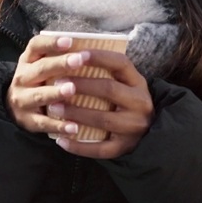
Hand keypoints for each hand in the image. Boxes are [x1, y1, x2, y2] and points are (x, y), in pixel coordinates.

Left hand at [7, 35, 153, 158]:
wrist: (148, 133)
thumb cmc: (124, 101)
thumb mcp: (123, 83)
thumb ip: (105, 72)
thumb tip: (71, 53)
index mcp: (138, 82)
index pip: (120, 63)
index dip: (98, 57)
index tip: (76, 53)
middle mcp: (140, 103)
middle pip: (109, 90)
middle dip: (81, 85)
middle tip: (56, 82)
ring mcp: (134, 127)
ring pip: (103, 119)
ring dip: (75, 113)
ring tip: (53, 108)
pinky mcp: (125, 148)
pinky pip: (100, 149)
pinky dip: (78, 146)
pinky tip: (60, 140)